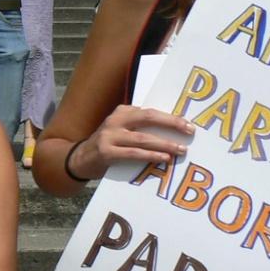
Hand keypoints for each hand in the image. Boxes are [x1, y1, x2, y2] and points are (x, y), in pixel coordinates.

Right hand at [67, 105, 193, 180]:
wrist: (80, 159)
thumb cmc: (108, 145)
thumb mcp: (121, 130)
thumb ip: (139, 127)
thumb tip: (171, 131)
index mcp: (121, 112)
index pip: (150, 111)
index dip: (170, 117)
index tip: (188, 125)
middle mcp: (115, 120)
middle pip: (148, 118)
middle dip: (171, 124)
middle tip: (189, 132)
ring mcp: (109, 136)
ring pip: (142, 138)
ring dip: (164, 144)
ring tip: (180, 150)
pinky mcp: (106, 152)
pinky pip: (133, 153)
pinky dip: (150, 155)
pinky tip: (163, 158)